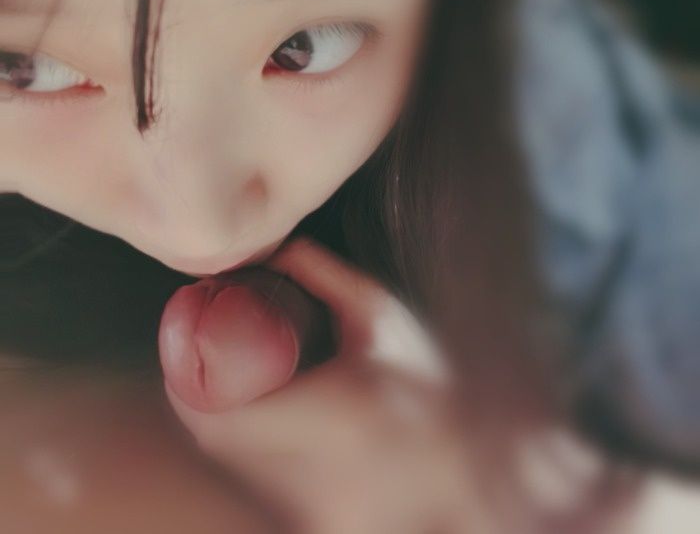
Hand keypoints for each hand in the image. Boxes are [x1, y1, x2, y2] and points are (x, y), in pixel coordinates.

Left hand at [159, 239, 484, 533]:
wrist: (478, 463)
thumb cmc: (436, 382)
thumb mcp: (384, 314)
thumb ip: (328, 275)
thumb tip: (275, 250)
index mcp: (336, 416)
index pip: (224, 419)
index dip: (189, 387)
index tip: (190, 346)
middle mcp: (320, 472)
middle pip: (220, 445)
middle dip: (200, 400)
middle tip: (203, 358)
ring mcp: (319, 508)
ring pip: (239, 466)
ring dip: (225, 424)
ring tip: (233, 381)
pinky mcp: (322, 524)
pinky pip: (265, 484)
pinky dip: (254, 452)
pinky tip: (274, 420)